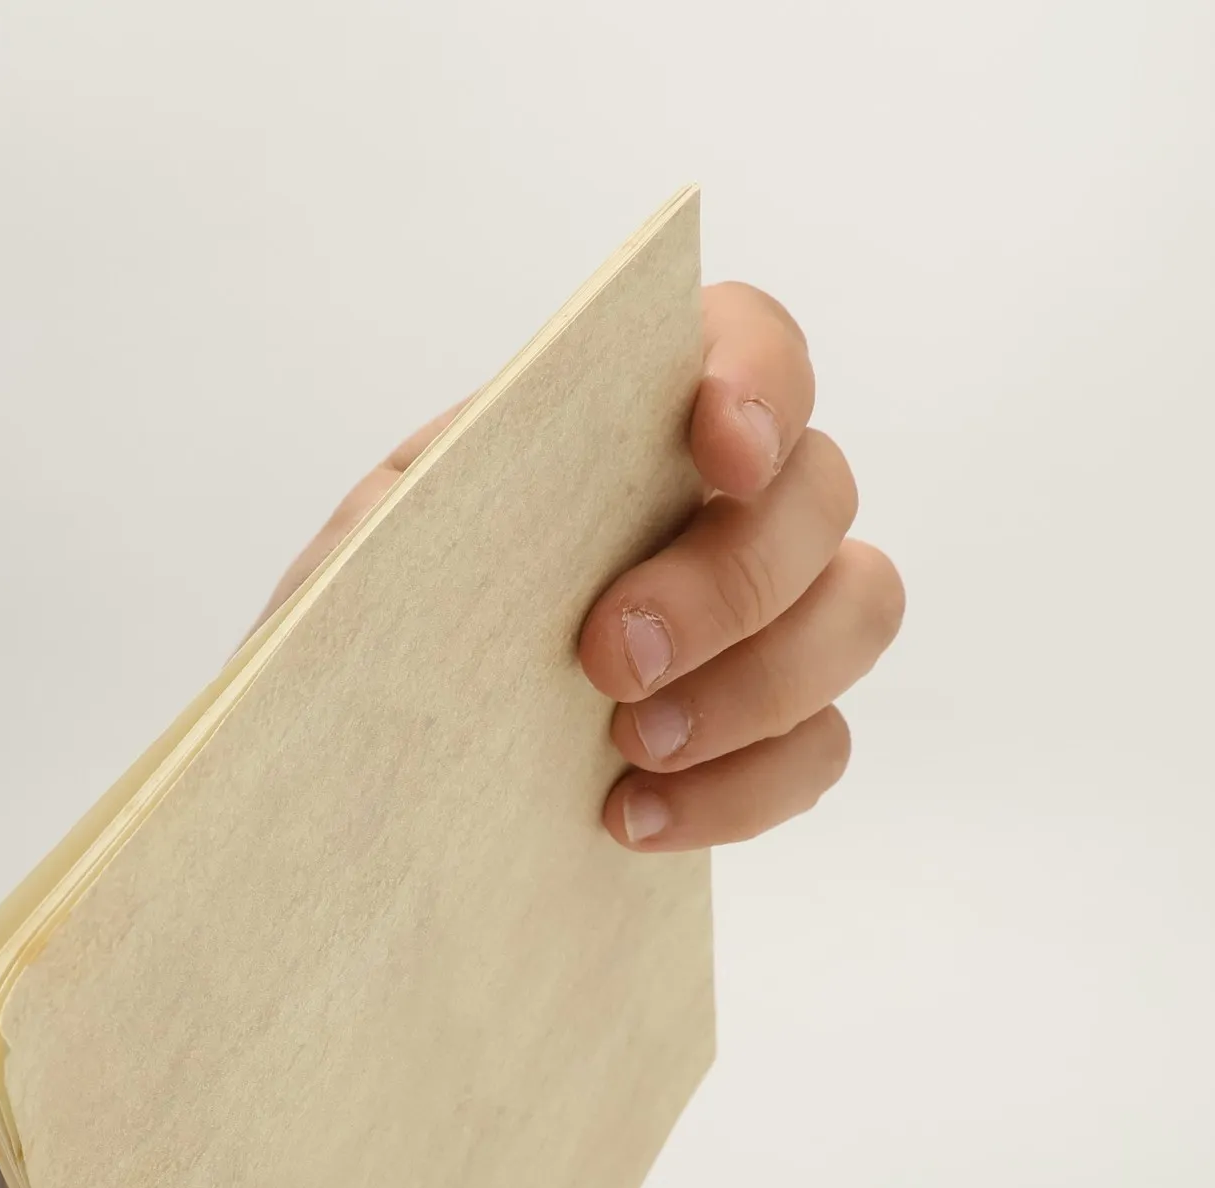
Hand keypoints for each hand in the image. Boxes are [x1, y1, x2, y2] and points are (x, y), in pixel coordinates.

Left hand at [259, 284, 903, 848]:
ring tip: (632, 746)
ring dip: (759, 687)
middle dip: (731, 581)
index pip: (747, 344)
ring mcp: (761, 620)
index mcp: (620, 427)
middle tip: (612, 658)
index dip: (762, 380)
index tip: (721, 450)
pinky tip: (631, 817)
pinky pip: (820, 747)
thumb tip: (471, 484)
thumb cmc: (371, 640)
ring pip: (858, 612)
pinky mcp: (766, 732)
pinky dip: (743, 791)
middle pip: (821, 493)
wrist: (365, 770)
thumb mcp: (356, 562)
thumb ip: (408, 509)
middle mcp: (715, 506)